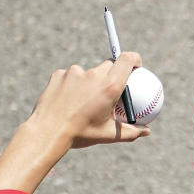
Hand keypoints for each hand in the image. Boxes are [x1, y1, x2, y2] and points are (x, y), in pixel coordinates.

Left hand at [26, 52, 150, 148]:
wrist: (47, 132)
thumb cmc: (80, 134)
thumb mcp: (108, 135)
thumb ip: (130, 132)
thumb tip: (146, 132)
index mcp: (110, 87)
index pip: (127, 59)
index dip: (134, 58)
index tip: (136, 65)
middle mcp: (93, 75)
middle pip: (109, 65)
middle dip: (111, 74)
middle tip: (108, 90)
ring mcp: (74, 72)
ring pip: (88, 72)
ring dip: (90, 82)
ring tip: (83, 101)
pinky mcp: (59, 74)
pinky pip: (71, 76)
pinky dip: (73, 85)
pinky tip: (68, 100)